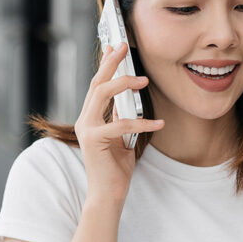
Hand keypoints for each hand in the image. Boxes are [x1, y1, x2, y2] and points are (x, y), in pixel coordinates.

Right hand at [74, 42, 163, 206]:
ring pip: (101, 95)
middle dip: (111, 63)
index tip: (115, 47)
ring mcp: (86, 129)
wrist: (108, 194)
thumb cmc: (115, 168)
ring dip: (123, 84)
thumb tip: (128, 101)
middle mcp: (84, 120)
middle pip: (96, 83)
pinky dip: (141, 123)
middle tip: (124, 47)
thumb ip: (120, 118)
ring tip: (143, 80)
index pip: (97, 85)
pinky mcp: (93, 141)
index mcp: (89, 118)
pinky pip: (120, 124)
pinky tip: (158, 124)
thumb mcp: (121, 137)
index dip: (105, 64)